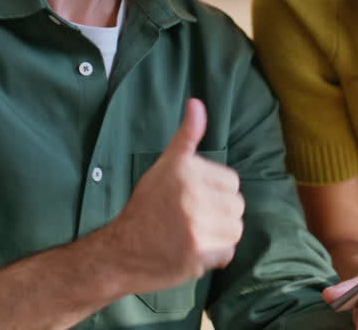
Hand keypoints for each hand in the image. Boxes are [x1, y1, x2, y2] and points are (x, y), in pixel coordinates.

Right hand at [105, 98, 244, 293]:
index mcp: (187, 170)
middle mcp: (193, 195)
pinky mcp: (199, 253)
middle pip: (236, 205)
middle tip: (191, 218)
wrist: (121, 251)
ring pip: (235, 229)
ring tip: (194, 234)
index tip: (194, 199)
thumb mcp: (165, 166)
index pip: (232, 182)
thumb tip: (197, 103)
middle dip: (219, 213)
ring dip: (219, 235)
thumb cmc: (146, 206)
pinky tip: (194, 250)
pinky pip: (228, 252)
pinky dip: (216, 255)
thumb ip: (186, 136)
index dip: (215, 192)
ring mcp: (197, 226)